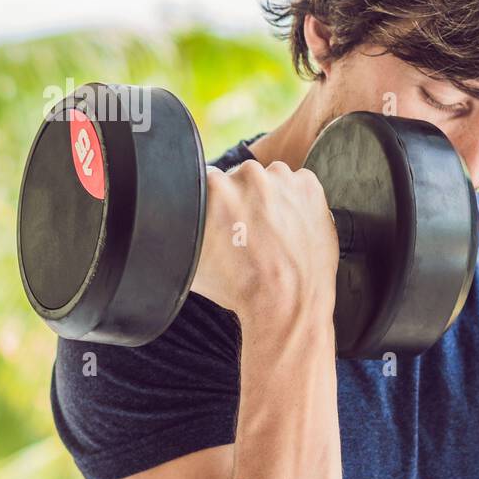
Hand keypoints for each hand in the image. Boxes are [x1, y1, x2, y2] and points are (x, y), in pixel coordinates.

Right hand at [189, 161, 337, 325]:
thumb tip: (169, 222)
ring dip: (273, 197)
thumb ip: (176, 232)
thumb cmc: (236, 287)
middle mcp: (248, 175)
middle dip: (245, 200)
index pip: (211, 181)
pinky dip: (299, 201)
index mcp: (212, 186)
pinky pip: (301, 184)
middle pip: (242, 178)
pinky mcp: (309, 186)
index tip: (227, 222)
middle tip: (251, 232)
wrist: (286, 303)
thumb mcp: (189, 260)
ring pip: (272, 179)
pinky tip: (294, 228)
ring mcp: (282, 179)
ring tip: (275, 234)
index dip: (218, 204)